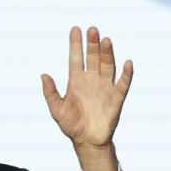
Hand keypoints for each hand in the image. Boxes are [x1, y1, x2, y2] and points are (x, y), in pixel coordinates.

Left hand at [40, 26, 132, 149]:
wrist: (87, 141)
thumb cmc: (71, 125)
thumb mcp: (56, 109)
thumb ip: (50, 93)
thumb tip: (43, 75)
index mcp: (76, 81)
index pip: (76, 58)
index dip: (75, 44)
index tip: (75, 29)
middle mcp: (92, 80)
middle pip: (93, 57)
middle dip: (93, 44)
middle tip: (92, 30)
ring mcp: (105, 87)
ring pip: (107, 66)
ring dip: (107, 54)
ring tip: (106, 40)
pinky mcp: (117, 98)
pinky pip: (123, 83)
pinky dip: (126, 74)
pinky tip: (127, 63)